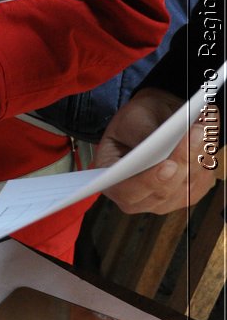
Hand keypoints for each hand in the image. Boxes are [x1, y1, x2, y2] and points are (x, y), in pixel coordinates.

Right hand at [95, 87, 219, 213]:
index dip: (149, 182)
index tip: (169, 165)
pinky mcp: (187, 194)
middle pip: (163, 192)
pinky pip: (202, 183)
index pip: (127, 191)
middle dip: (183, 162)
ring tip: (202, 130)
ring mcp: (163, 200)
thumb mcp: (130, 121)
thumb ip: (142, 136)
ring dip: (199, 158)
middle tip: (195, 134)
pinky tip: (206, 139)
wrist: (153, 120)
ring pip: (187, 188)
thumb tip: (159, 145)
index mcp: (112, 180)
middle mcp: (137, 197)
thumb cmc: (135, 122)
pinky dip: (206, 161)